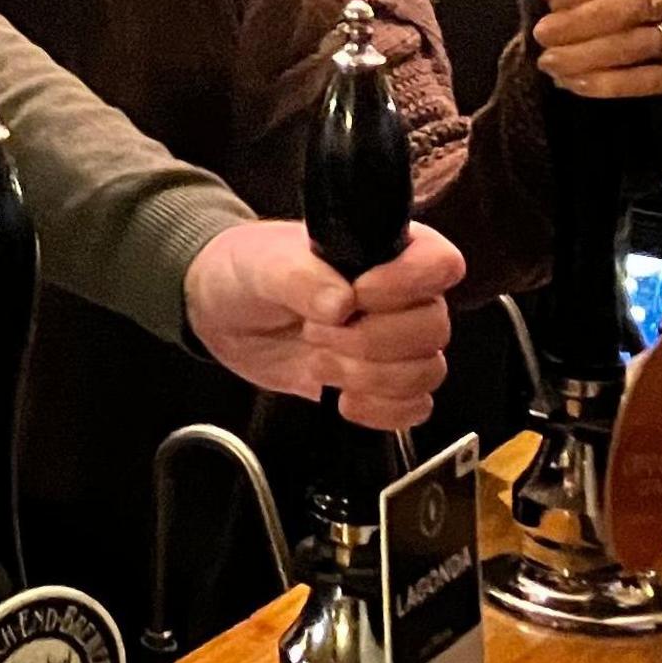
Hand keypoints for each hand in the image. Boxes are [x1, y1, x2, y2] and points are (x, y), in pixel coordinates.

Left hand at [185, 220, 464, 431]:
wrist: (222, 313)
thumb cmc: (247, 270)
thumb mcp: (265, 263)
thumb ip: (302, 277)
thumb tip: (341, 303)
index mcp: (387, 251)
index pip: (440, 264)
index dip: (405, 286)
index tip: (356, 294)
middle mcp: (402, 296)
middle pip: (433, 327)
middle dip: (369, 341)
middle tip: (315, 331)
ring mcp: (394, 343)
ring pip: (427, 370)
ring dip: (369, 377)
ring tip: (318, 361)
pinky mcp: (380, 383)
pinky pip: (414, 406)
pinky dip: (381, 411)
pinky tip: (341, 399)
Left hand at [521, 0, 661, 99]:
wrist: (614, 37)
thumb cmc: (589, 2)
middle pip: (635, 5)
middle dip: (581, 21)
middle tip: (542, 34)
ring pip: (644, 44)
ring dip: (590, 55)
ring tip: (550, 62)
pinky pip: (653, 80)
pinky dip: (610, 83)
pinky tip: (573, 83)